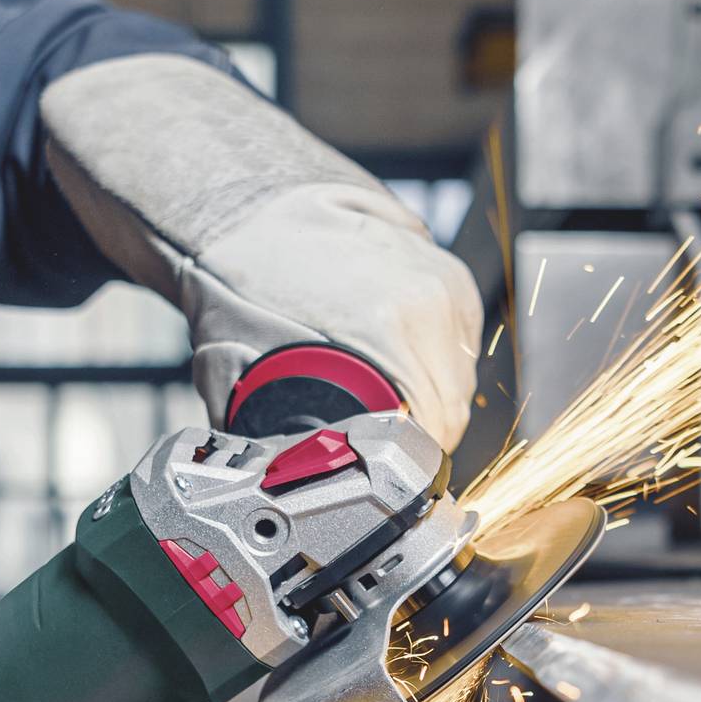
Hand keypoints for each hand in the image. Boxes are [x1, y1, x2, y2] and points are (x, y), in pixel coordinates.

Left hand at [40, 53, 487, 453]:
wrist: (249, 210)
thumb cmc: (240, 286)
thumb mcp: (241, 377)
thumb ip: (276, 438)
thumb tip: (288, 491)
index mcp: (389, 331)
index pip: (432, 432)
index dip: (405, 466)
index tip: (380, 476)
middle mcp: (429, 304)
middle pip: (450, 409)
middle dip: (414, 435)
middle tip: (369, 442)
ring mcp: (444, 283)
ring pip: (458, 378)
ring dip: (426, 398)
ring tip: (374, 393)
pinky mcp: (449, 272)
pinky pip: (459, 343)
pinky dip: (433, 361)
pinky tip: (387, 355)